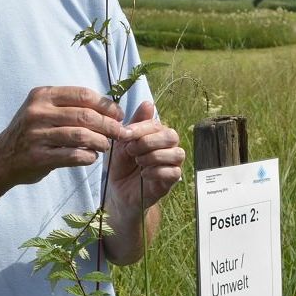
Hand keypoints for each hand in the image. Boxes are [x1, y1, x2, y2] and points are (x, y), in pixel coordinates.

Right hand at [0, 86, 126, 184]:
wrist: (0, 159)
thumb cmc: (31, 132)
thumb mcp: (43, 110)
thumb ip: (70, 106)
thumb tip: (110, 109)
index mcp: (42, 96)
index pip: (83, 95)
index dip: (106, 105)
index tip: (119, 114)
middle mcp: (38, 112)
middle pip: (85, 116)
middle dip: (108, 125)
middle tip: (121, 132)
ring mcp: (36, 135)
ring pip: (81, 135)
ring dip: (101, 142)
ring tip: (106, 146)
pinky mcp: (38, 156)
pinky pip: (73, 155)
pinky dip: (88, 157)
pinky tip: (92, 157)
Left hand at [108, 100, 185, 214]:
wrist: (119, 192)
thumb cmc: (122, 165)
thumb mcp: (123, 143)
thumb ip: (135, 124)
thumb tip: (148, 103)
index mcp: (157, 135)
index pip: (157, 125)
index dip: (141, 128)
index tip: (124, 135)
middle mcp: (168, 147)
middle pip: (172, 136)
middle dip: (148, 142)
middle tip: (131, 150)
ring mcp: (172, 164)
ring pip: (177, 153)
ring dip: (153, 156)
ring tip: (138, 162)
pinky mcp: (171, 180)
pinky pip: (174, 172)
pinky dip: (156, 172)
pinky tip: (143, 175)